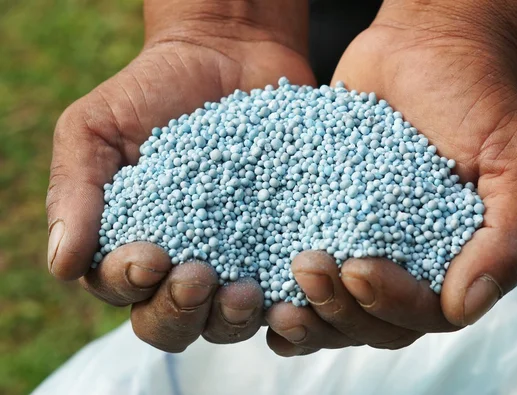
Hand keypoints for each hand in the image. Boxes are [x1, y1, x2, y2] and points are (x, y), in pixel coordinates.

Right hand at [46, 1, 314, 351]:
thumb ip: (75, 190)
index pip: (119, 288)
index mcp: (129, 244)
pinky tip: (288, 292)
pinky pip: (280, 294)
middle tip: (199, 277)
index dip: (129, 284)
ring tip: (245, 291)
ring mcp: (232, 260)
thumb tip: (63, 263)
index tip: (150, 257)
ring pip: (224, 322)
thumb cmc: (152, 91)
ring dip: (230, 318)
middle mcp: (179, 264)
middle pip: (171, 321)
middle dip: (179, 311)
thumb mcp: (96, 128)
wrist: (227, 57)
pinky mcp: (277, 248)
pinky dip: (282, 305)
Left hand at [266, 0, 516, 355]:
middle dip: (339, 309)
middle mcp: (411, 265)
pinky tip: (259, 293)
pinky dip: (282, 294)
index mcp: (456, 264)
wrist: (426, 49)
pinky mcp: (328, 221)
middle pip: (373, 323)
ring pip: (336, 310)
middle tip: (307, 266)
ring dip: (307, 315)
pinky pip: (305, 273)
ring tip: (275, 299)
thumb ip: (508, 239)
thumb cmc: (478, 101)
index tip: (359, 267)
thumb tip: (464, 307)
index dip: (389, 305)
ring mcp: (366, 246)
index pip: (424, 314)